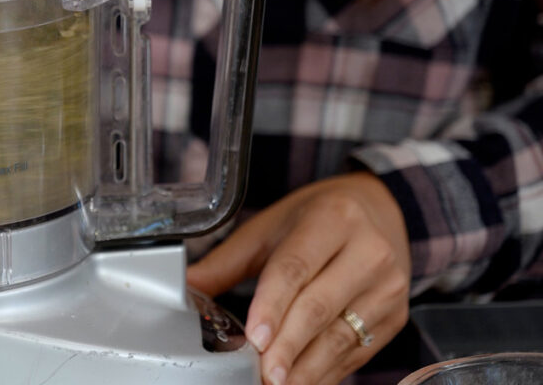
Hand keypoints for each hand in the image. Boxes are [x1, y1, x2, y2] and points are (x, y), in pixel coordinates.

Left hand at [186, 173, 410, 384]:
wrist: (380, 211)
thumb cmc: (316, 218)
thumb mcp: (269, 228)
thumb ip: (225, 262)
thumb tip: (184, 287)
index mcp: (332, 218)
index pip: (296, 268)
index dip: (273, 306)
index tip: (254, 337)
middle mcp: (368, 251)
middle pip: (319, 306)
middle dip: (288, 345)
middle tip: (264, 372)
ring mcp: (388, 287)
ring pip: (341, 336)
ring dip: (306, 367)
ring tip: (277, 382)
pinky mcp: (396, 317)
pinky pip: (356, 352)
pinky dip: (326, 371)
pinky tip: (301, 381)